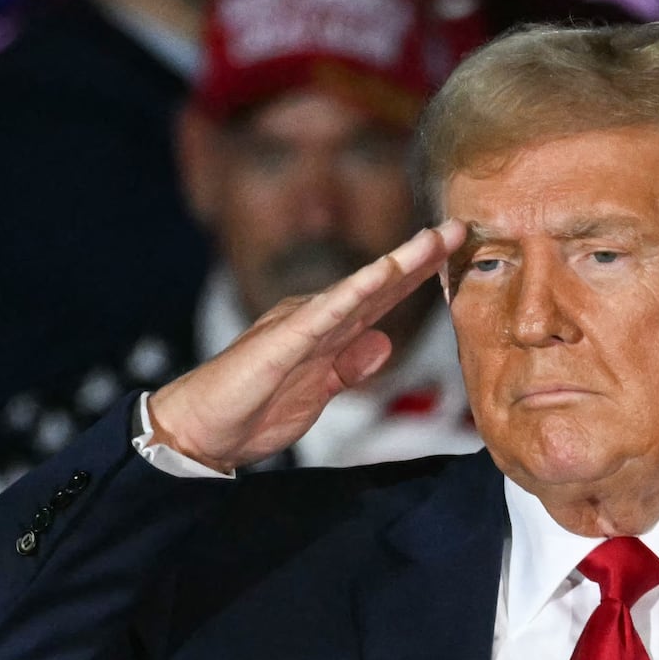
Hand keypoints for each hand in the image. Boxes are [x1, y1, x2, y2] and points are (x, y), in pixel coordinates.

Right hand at [147, 219, 465, 472]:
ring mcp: (299, 325)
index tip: (454, 256)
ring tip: (432, 242)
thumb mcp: (319, 391)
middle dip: (419, 258)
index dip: (417, 277)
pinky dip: (354, 292)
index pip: (380, 300)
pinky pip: (325, 313)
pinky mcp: (282, 341)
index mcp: (326, 332)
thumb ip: (350, 366)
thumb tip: (383, 343)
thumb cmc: (252, 410)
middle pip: (377, 285)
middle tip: (458, 230)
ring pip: (358, 289)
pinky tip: (381, 275)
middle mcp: (316, 318)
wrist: (200, 429)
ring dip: (397, 264)